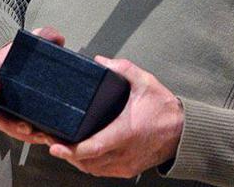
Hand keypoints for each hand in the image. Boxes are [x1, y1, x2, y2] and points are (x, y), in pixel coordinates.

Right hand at [0, 26, 65, 145]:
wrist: (18, 63)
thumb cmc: (24, 52)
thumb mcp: (33, 39)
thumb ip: (45, 34)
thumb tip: (57, 38)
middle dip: (8, 122)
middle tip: (27, 128)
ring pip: (3, 124)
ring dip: (19, 134)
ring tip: (40, 137)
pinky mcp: (8, 115)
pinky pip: (13, 129)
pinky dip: (26, 136)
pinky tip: (43, 138)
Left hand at [48, 56, 183, 177]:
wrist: (183, 131)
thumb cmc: (164, 109)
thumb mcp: (144, 82)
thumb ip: (122, 68)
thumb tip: (100, 60)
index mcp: (126, 132)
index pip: (93, 147)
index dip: (70, 149)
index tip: (54, 144)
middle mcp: (124, 153)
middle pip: (87, 161)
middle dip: (66, 152)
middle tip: (50, 139)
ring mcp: (126, 164)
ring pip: (92, 169)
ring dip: (76, 160)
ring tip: (62, 146)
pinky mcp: (128, 170)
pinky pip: (102, 171)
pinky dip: (89, 164)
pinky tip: (81, 154)